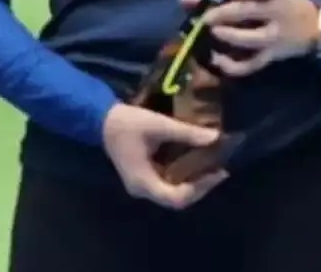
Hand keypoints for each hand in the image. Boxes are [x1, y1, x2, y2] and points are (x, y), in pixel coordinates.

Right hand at [101, 103, 227, 209]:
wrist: (101, 119)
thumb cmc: (127, 123)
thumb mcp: (159, 125)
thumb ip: (186, 133)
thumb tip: (216, 137)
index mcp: (144, 182)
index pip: (176, 198)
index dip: (200, 188)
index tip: (217, 172)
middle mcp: (142, 189)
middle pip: (176, 199)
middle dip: (199, 187)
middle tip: (219, 170)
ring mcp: (141, 185)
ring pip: (172, 193)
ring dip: (192, 183)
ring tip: (211, 167)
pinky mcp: (143, 176)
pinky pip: (167, 184)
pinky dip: (183, 177)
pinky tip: (195, 163)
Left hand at [179, 0, 319, 76]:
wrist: (311, 27)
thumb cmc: (276, 5)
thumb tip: (184, 0)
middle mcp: (277, 14)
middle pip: (250, 12)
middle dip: (224, 14)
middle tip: (206, 18)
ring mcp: (275, 37)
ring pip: (252, 39)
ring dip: (230, 36)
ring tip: (212, 33)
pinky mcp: (272, 57)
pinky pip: (252, 64)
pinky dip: (233, 66)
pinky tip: (217, 60)